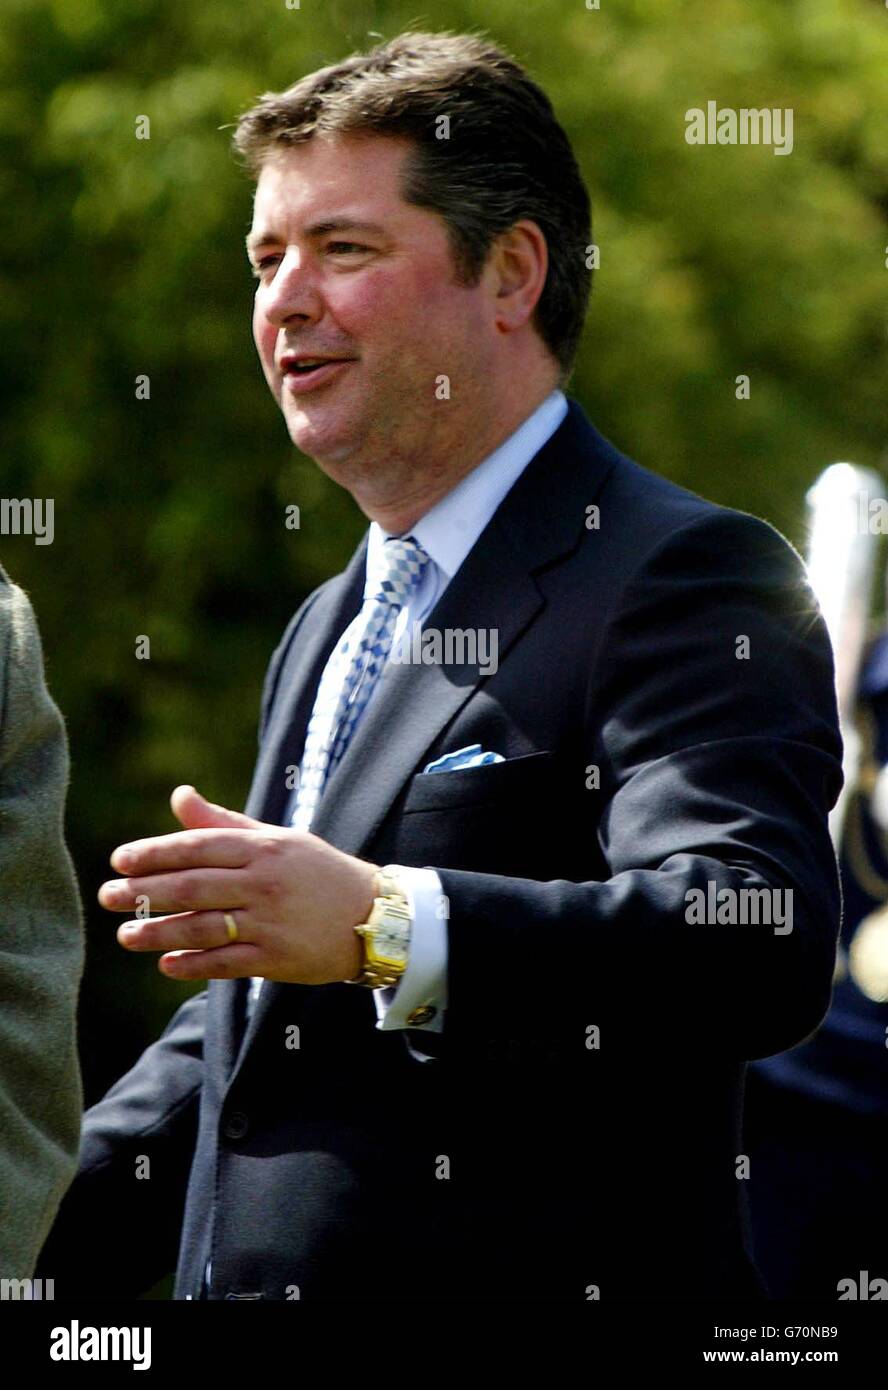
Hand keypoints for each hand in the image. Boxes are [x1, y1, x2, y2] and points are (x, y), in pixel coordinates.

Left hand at [98, 785, 376, 983]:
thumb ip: (225, 823)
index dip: (155, 853)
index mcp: (264, 848)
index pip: (198, 847)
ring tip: (126, 935)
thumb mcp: (277, 840)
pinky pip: (226, 962)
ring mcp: (270, 922)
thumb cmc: (317, 872)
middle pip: (193, 887)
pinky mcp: (276, 958)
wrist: (373, 915)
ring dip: (160, 932)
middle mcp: (264, 883)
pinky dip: (194, 964)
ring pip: (203, 927)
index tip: (119, 860)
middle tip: (108, 897)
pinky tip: (166, 963)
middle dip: (145, 892)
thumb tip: (181, 796)